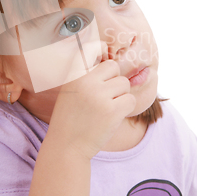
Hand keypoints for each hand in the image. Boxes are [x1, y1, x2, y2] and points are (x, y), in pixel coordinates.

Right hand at [47, 42, 135, 159]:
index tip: (103, 50)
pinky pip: (130, 100)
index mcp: (73, 75)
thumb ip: (88, 76)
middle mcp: (85, 82)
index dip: (100, 48)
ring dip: (120, 96)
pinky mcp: (112, 111)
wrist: (66, 147)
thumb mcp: (71, 91)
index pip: (90, 49)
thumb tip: (116, 63)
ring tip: (106, 109)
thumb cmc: (70, 119)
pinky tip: (112, 117)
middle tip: (104, 97)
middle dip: (114, 81)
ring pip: (124, 84)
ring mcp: (99, 96)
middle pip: (114, 67)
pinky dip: (125, 108)